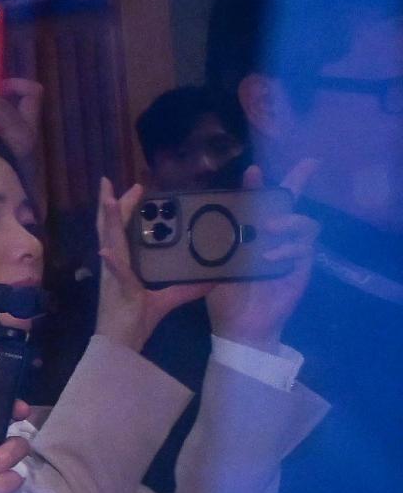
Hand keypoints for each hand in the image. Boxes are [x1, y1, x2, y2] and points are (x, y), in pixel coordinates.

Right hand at [92, 181, 197, 350]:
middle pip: (110, 228)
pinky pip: (115, 274)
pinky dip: (112, 262)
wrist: (121, 344)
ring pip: (108, 241)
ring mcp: (113, 275)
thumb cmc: (137, 321)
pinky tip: (108, 251)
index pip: (123, 231)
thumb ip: (188, 288)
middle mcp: (114, 264)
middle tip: (110, 182)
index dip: (126, 209)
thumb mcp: (168, 299)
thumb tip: (214, 278)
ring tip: (108, 199)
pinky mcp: (118, 290)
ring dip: (108, 220)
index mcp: (124, 264)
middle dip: (111, 204)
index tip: (135, 189)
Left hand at [209, 160, 318, 348]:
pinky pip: (304, 249)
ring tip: (266, 228)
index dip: (266, 181)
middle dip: (300, 179)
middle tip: (304, 167)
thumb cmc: (225, 293)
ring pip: (305, 223)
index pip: (262, 200)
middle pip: (292, 202)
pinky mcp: (302, 267)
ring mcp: (292, 250)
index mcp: (252, 231)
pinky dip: (287, 250)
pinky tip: (270, 257)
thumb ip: (207, 242)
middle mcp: (275, 235)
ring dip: (288, 221)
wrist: (239, 326)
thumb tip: (187, 219)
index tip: (260, 166)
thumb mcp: (213, 264)